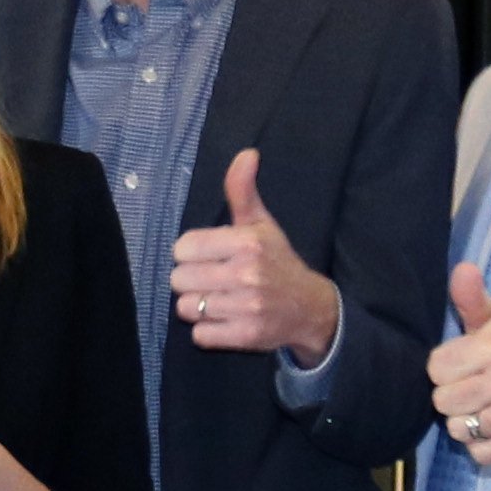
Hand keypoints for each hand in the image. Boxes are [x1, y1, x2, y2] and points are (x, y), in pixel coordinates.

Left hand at [168, 148, 342, 361]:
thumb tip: (246, 153)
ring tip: (219, 300)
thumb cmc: (278, 262)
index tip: (206, 256)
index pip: (183, 247)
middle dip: (191, 280)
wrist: (311, 308)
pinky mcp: (245, 336)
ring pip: (186, 308)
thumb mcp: (261, 224)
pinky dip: (207, 331)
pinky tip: (225, 319)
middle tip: (213, 280)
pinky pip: (200, 335)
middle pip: (179, 279)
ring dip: (197, 306)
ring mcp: (246, 307)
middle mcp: (246, 274)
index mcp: (247, 242)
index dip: (190, 253)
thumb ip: (243, 191)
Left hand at [427, 258, 490, 469]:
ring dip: (464, 422)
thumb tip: (462, 269)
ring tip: (479, 407)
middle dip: (450, 396)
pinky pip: (481, 454)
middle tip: (468, 387)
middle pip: (444, 402)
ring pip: (460, 430)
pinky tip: (490, 428)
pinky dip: (480, 445)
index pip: (436, 369)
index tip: (458, 365)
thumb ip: (472, 297)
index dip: (442, 368)